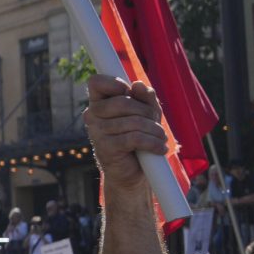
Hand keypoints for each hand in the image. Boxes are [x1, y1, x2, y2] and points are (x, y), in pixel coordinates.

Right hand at [84, 74, 169, 188]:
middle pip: (122, 102)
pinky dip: (152, 143)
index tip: (129, 93)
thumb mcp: (146, 113)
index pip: (96, 82)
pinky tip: (160, 148)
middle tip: (156, 122)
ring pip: (133, 122)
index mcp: (98, 103)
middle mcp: (92, 116)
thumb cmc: (138, 137)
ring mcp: (97, 132)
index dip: (114, 83)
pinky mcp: (106, 148)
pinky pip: (134, 138)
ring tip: (161, 138)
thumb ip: (144, 97)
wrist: (133, 172)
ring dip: (154, 130)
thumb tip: (138, 85)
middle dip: (147, 112)